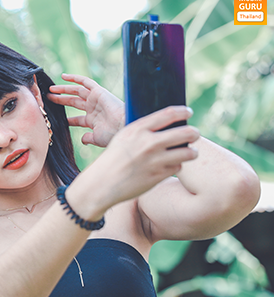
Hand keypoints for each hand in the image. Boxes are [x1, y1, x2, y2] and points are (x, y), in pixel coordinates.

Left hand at [48, 73, 123, 147]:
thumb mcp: (97, 138)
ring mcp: (95, 99)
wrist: (123, 126)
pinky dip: (75, 78)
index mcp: (93, 121)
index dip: (66, 119)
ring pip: (76, 91)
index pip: (76, 119)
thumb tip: (83, 140)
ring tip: (51, 89)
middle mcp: (93, 108)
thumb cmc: (112, 134)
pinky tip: (63, 76)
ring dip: (64, 89)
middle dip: (61, 100)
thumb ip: (88, 138)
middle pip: (74, 102)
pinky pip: (85, 81)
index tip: (55, 118)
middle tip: (49, 98)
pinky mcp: (98, 91)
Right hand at [67, 106, 199, 218]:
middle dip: (194, 133)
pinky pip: (177, 167)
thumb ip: (143, 129)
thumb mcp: (124, 138)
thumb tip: (167, 123)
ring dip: (191, 152)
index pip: (169, 114)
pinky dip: (175, 166)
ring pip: (188, 153)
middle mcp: (149, 143)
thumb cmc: (113, 159)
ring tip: (190, 152)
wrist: (102, 184)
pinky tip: (168, 166)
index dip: (182, 112)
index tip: (188, 112)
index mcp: (138, 129)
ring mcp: (155, 161)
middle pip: (186, 133)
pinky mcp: (158, 176)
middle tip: (194, 134)